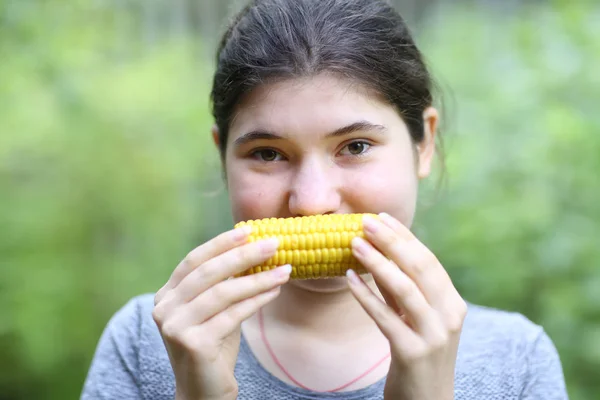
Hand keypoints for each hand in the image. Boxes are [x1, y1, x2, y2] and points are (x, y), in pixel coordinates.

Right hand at [152, 226, 291, 399]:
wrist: (204, 391)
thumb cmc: (214, 344)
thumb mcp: (216, 308)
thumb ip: (224, 282)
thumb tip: (255, 247)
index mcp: (166, 295)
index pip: (194, 260)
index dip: (221, 244)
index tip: (250, 230)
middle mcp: (164, 309)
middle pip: (208, 273)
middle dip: (244, 255)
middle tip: (274, 244)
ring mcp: (175, 327)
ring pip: (223, 293)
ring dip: (258, 278)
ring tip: (284, 270)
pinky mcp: (193, 343)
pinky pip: (233, 315)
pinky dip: (257, 300)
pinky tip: (275, 291)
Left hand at [347, 213, 466, 399]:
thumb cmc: (418, 353)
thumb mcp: (415, 317)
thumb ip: (401, 288)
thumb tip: (378, 253)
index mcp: (453, 303)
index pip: (428, 261)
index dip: (404, 237)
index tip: (381, 217)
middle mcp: (449, 316)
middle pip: (419, 268)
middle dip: (391, 241)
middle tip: (365, 221)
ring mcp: (433, 335)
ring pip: (404, 289)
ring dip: (377, 263)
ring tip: (354, 244)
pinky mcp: (413, 353)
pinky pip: (385, 317)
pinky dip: (366, 296)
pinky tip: (349, 279)